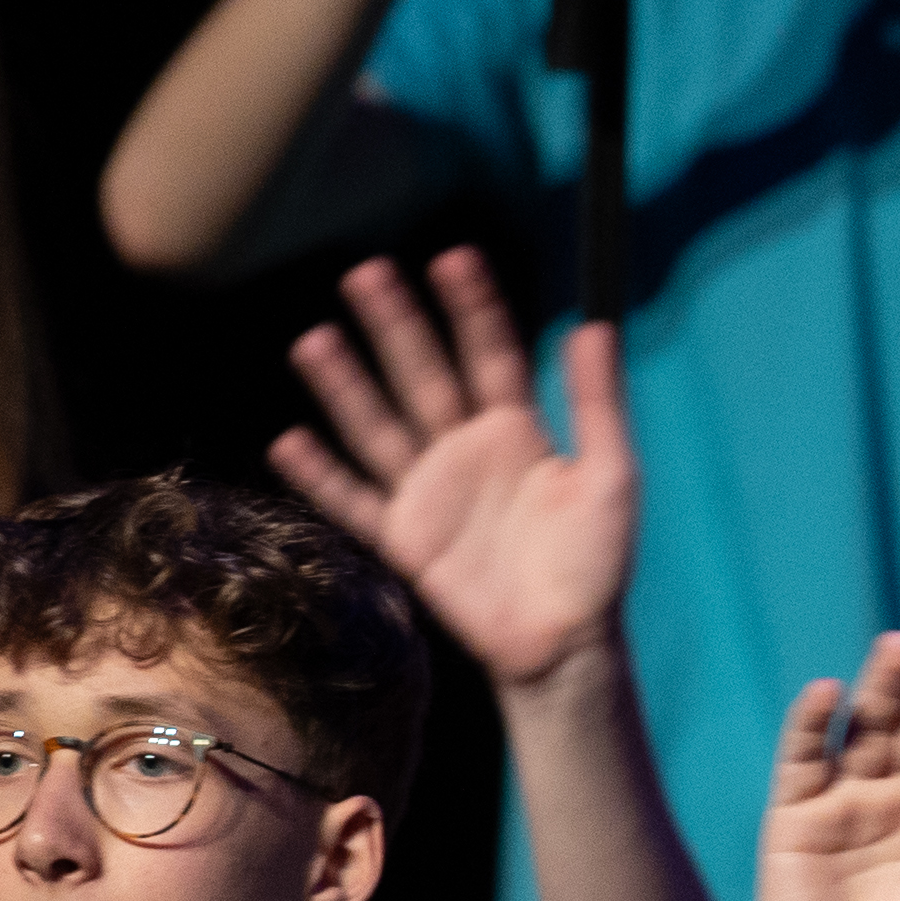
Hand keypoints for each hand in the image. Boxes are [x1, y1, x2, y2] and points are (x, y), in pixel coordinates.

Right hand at [278, 250, 634, 690]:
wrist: (567, 644)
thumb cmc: (597, 565)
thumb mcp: (611, 478)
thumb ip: (597, 405)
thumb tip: (597, 327)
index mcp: (518, 431)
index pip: (490, 353)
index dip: (474, 308)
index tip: (453, 257)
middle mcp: (466, 451)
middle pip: (424, 375)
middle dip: (397, 326)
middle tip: (366, 272)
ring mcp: (430, 492)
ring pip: (379, 425)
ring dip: (347, 385)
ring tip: (315, 339)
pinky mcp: (405, 538)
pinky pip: (354, 501)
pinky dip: (321, 475)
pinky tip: (288, 440)